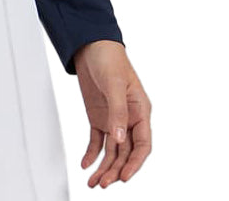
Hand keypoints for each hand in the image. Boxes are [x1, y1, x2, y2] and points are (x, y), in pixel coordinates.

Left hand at [73, 40, 151, 187]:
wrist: (90, 45)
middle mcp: (129, 119)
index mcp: (140, 111)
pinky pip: (97, 140)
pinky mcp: (99, 117)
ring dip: (103, 166)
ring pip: (112, 150)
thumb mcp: (114, 84)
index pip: (142, 144)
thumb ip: (118, 111)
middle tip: (103, 183)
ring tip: (94, 182)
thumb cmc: (109, 59)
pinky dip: (92, 153)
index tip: (124, 176)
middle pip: (126, 151)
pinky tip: (86, 164)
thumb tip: (119, 138)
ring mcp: (113, 119)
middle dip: (116, 169)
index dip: (135, 163)